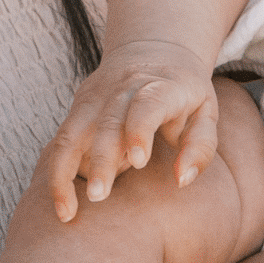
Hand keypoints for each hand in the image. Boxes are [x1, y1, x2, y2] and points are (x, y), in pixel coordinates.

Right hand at [44, 41, 221, 220]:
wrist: (154, 50)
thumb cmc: (185, 94)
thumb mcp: (206, 114)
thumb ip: (200, 147)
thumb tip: (181, 179)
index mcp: (162, 85)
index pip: (147, 103)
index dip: (139, 129)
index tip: (137, 162)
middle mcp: (123, 88)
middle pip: (106, 123)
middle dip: (100, 160)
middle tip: (98, 196)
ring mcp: (96, 97)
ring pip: (71, 132)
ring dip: (64, 172)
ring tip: (66, 212)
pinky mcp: (78, 107)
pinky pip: (61, 142)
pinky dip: (57, 173)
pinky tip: (62, 203)